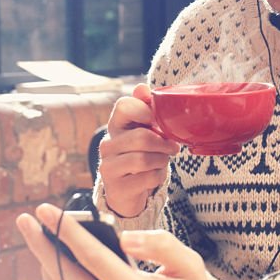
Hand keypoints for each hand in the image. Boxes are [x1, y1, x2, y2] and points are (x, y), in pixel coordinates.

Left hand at [16, 204, 208, 279]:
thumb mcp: (189, 266)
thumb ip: (161, 244)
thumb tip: (125, 237)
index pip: (90, 256)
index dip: (64, 230)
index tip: (45, 210)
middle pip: (64, 276)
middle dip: (40, 244)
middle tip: (26, 221)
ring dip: (45, 268)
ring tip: (40, 242)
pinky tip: (55, 271)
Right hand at [99, 84, 179, 217]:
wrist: (128, 192)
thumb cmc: (140, 154)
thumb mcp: (144, 131)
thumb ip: (145, 109)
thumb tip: (142, 87)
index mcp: (115, 125)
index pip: (123, 106)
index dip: (144, 110)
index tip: (156, 120)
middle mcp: (107, 145)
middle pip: (141, 137)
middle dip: (163, 143)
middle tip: (172, 147)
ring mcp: (108, 167)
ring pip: (143, 159)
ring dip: (161, 160)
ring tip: (163, 160)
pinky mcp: (116, 187)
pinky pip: (146, 178)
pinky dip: (158, 176)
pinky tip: (155, 175)